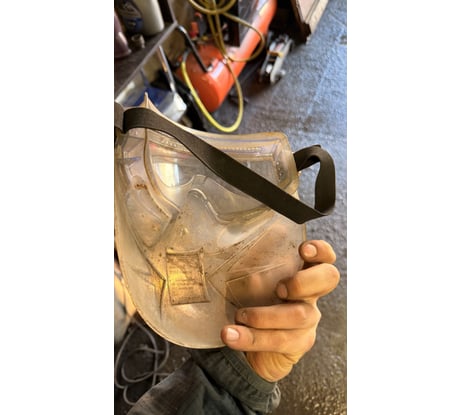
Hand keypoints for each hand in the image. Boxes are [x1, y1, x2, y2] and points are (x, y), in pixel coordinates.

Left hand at [220, 240, 339, 381]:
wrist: (249, 350)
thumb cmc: (250, 304)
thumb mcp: (249, 281)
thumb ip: (249, 266)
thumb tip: (230, 246)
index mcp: (301, 272)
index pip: (323, 256)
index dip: (320, 250)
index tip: (303, 250)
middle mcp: (310, 294)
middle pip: (328, 278)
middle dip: (303, 280)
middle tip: (278, 288)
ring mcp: (308, 319)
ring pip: (298, 314)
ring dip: (264, 315)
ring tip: (239, 315)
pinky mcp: (298, 343)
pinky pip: (279, 339)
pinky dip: (251, 337)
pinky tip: (232, 334)